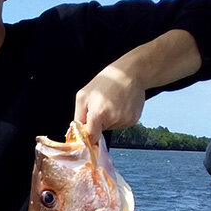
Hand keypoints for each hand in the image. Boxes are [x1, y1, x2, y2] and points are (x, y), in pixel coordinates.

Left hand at [75, 29, 199, 140]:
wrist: (130, 73)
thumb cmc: (105, 82)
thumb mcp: (83, 96)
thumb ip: (78, 116)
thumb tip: (76, 133)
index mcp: (98, 114)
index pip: (91, 138)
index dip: (87, 137)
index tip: (86, 135)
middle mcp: (113, 120)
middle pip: (100, 131)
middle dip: (97, 123)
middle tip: (100, 106)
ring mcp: (125, 120)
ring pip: (111, 127)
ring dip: (108, 119)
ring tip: (111, 102)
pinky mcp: (134, 119)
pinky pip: (121, 124)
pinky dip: (118, 117)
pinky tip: (120, 104)